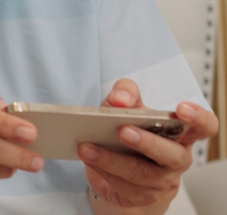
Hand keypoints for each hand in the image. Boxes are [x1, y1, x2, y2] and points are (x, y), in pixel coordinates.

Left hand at [78, 78, 219, 211]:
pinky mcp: (142, 197)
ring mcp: (162, 181)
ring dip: (111, 160)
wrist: (118, 167)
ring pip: (141, 174)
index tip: (180, 109)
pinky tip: (88, 159)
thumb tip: (119, 99)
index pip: (204, 126)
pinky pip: (124, 187)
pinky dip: (102, 171)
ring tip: (86, 147)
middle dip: (147, 143)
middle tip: (123, 131)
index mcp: (180, 133)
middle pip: (172, 155)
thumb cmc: (129, 130)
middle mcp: (176, 159)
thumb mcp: (126, 106)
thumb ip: (125, 93)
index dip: (198, 118)